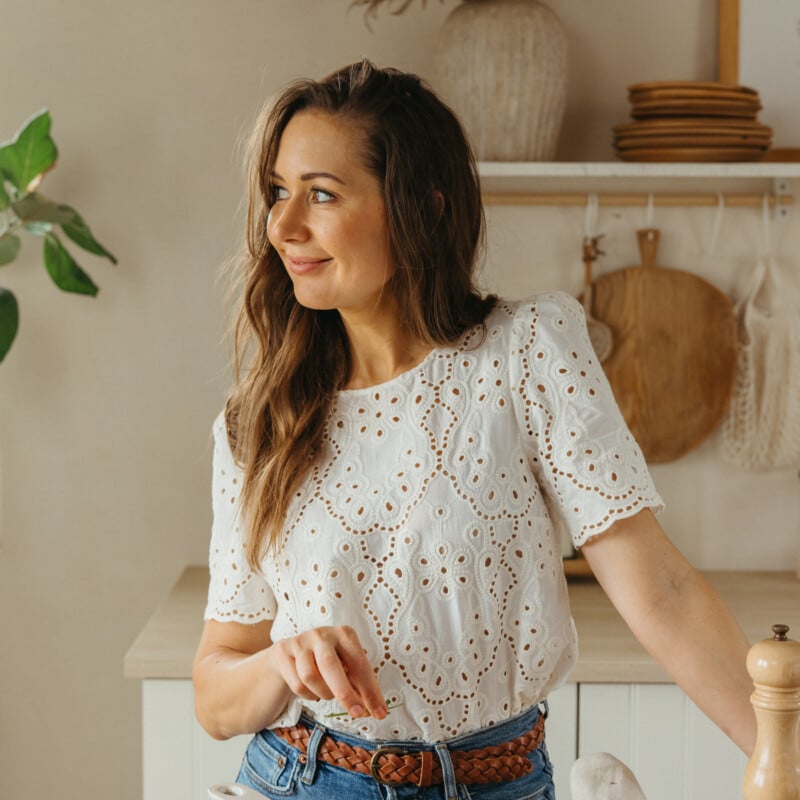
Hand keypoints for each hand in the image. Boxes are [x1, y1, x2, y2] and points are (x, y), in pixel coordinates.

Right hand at [268, 625, 386, 719]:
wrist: (287, 656)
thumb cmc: (322, 664)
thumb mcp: (344, 667)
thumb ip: (357, 683)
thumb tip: (375, 708)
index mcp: (343, 634)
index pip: (359, 663)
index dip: (370, 690)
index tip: (380, 712)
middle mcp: (322, 634)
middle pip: (331, 665)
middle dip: (345, 693)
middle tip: (356, 713)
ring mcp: (300, 641)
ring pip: (310, 676)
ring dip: (323, 693)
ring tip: (326, 694)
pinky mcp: (283, 652)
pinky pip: (296, 684)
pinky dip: (307, 695)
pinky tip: (311, 691)